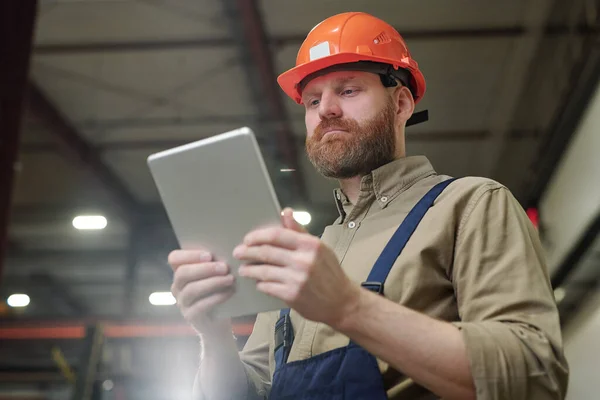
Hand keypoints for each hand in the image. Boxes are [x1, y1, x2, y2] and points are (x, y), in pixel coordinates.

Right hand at [168, 249, 235, 337]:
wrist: (220, 322)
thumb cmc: (219, 291)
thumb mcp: (216, 275)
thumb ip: (216, 263)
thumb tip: (228, 249)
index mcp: (181, 272)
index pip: (174, 258)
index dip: (189, 255)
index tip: (210, 255)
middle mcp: (177, 287)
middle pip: (182, 273)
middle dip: (205, 268)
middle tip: (225, 267)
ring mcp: (182, 303)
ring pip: (191, 289)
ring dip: (213, 282)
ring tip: (230, 279)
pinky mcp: (191, 317)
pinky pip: (200, 306)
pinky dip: (217, 297)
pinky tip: (229, 292)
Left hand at [233, 208, 360, 325]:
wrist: (342, 302)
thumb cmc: (330, 273)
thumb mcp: (319, 248)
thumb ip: (299, 231)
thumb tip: (285, 212)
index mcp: (310, 245)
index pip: (277, 235)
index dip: (258, 236)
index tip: (248, 239)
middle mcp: (303, 260)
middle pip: (266, 252)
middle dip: (248, 252)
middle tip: (238, 252)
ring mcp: (297, 279)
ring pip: (264, 271)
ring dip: (250, 269)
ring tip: (243, 269)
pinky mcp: (292, 295)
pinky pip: (268, 286)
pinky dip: (260, 284)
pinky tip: (258, 282)